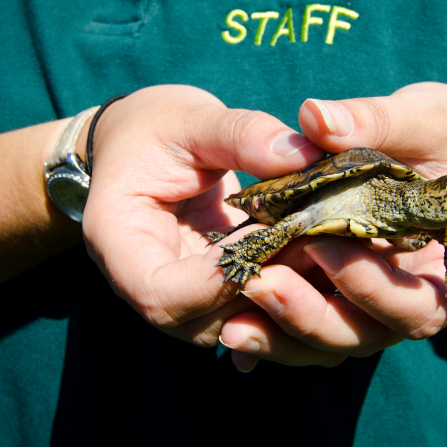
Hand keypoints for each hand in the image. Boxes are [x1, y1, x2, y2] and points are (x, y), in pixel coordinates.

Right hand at [81, 85, 324, 346]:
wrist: (142, 144)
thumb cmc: (154, 128)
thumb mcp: (190, 119)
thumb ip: (240, 135)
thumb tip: (306, 157)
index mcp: (118, 244)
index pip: (161, 295)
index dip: (218, 278)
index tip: (264, 235)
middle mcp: (146, 286)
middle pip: (205, 322)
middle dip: (267, 291)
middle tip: (318, 245)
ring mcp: (183, 298)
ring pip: (236, 326)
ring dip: (288, 298)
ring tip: (328, 251)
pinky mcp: (215, 295)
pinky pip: (252, 313)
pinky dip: (291, 298)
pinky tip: (324, 269)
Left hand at [219, 82, 446, 368]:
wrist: (441, 151)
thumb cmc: (443, 133)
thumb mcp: (420, 118)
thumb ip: (373, 121)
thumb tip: (313, 118)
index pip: (421, 304)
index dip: (373, 288)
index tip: (321, 245)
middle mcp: (417, 298)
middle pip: (368, 334)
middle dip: (312, 316)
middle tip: (259, 284)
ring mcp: (376, 305)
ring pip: (332, 341)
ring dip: (282, 335)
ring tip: (230, 324)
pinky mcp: (341, 297)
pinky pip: (309, 328)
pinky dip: (274, 330)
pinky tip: (230, 328)